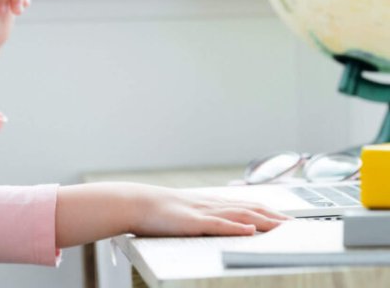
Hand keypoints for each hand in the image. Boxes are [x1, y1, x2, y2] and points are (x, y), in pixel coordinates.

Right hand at [132, 186, 290, 236]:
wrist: (138, 202)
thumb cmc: (159, 212)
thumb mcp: (186, 214)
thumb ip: (204, 218)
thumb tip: (220, 224)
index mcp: (210, 203)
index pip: (246, 206)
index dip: (268, 211)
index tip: (286, 218)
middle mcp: (211, 204)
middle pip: (249, 209)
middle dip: (273, 217)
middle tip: (294, 225)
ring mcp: (203, 212)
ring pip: (239, 215)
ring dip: (263, 220)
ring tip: (282, 227)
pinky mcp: (194, 222)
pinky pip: (218, 224)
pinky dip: (236, 226)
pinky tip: (249, 229)